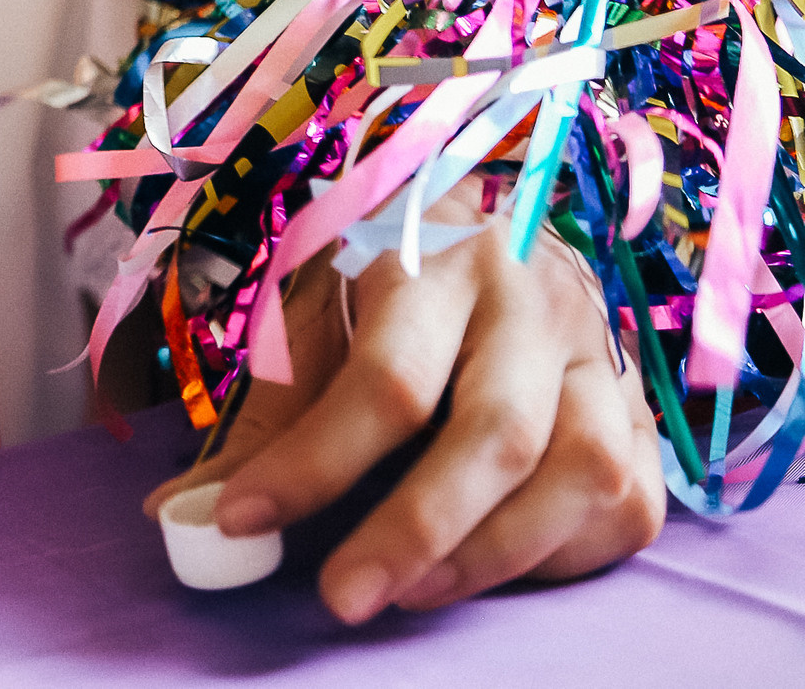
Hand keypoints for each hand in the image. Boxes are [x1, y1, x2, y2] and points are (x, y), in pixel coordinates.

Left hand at [144, 177, 663, 620]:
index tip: (239, 520)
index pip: (385, 376)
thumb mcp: (307, 311)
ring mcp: (602, 352)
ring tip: (411, 593)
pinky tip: (494, 567)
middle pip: (495, 432)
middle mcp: (534, 299)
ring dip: (493, 553)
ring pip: (581, 472)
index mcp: (432, 257)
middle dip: (414, 530)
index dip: (312, 461)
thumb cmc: (377, 276)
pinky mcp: (642, 408)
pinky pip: (631, 501)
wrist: (486, 225)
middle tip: (342, 598)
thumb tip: (181, 519)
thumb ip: (260, 417)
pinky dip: (566, 553)